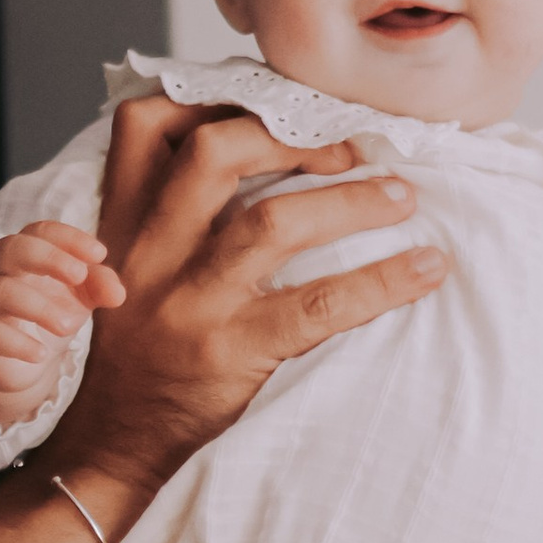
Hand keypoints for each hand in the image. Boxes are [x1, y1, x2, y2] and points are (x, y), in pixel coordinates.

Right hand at [0, 223, 124, 424]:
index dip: (69, 238)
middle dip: (47, 258)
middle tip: (79, 275)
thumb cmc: (46, 314)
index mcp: (23, 252)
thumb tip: (117, 292)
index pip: (40, 232)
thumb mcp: (78, 297)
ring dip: (39, 307)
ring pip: (0, 292)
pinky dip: (16, 343)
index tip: (99, 253)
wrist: (12, 361)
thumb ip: (99, 287)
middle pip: (11, 248)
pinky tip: (40, 354)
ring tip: (69, 325)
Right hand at [40, 98, 444, 518]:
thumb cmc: (142, 347)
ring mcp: (191, 304)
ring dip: (351, 200)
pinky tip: (426, 269)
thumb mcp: (130, 268)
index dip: (214, 97)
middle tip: (356, 145)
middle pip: (214, 154)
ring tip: (403, 196)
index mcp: (121, 223)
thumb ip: (170, 211)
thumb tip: (265, 145)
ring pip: (272, 223)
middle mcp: (149, 254)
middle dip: (295, 137)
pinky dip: (383, 280)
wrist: (115, 445)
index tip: (278, 102)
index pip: (145, 126)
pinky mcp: (232, 353)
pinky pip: (318, 305)